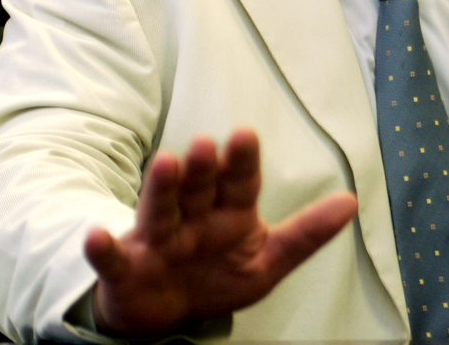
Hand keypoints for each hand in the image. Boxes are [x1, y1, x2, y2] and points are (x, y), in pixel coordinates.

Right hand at [84, 129, 358, 335]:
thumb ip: (307, 234)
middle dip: (202, 167)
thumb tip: (352, 201)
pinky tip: (97, 235)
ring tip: (165, 163)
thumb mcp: (268, 261)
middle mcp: (192, 217)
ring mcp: (157, 240)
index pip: (239, 182)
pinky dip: (103, 248)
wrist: (169, 312)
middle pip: (198, 187)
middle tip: (206, 145)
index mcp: (229, 213)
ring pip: (159, 210)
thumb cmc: (219, 277)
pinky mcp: (126, 269)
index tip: (245, 135)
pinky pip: (113, 258)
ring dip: (161, 188)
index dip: (241, 160)